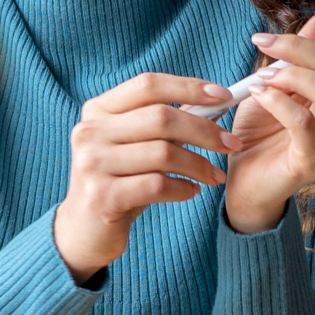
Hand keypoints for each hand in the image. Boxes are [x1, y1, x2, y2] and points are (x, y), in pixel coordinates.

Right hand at [54, 73, 242, 284]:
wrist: (83, 230)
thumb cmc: (119, 182)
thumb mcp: (134, 146)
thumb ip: (163, 124)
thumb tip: (214, 104)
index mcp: (97, 110)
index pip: (148, 84)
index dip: (188, 87)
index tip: (223, 96)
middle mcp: (90, 131)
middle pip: (161, 117)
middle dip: (204, 131)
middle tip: (231, 144)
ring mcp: (92, 163)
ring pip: (163, 153)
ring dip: (199, 164)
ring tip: (214, 176)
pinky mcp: (102, 196)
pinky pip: (157, 185)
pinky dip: (183, 188)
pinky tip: (191, 191)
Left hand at [224, 5, 314, 234]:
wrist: (243, 177)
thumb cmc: (261, 130)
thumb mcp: (276, 81)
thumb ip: (300, 52)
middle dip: (303, 47)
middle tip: (266, 42)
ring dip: (293, 75)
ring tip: (262, 76)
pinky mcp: (313, 162)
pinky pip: (304, 123)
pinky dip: (278, 101)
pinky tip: (258, 94)